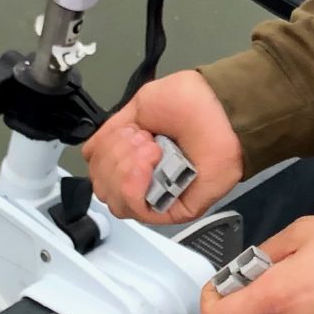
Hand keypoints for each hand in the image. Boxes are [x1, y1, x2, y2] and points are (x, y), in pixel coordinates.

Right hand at [80, 69, 243, 225]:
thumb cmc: (193, 102)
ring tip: (150, 148)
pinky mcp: (174, 209)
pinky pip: (139, 211)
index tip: (125, 132)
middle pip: (103, 188)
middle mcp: (144, 178)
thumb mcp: (139, 106)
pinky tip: (149, 163)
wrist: (222, 108)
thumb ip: (109, 132)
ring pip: (116, 202)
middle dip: (114, 159)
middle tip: (142, 138)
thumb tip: (91, 152)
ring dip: (124, 171)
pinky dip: (134, 186)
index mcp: (134, 155)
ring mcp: (158, 195)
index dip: (103, 154)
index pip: (98, 171)